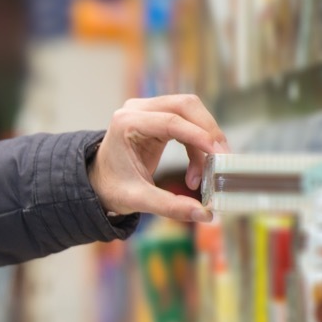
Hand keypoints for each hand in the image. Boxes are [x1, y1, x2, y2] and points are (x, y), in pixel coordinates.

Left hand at [88, 94, 227, 223]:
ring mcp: (147, 109)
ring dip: (206, 139)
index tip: (219, 155)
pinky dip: (198, 143)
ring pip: (191, 111)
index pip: (170, 121)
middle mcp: (136, 109)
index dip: (198, 136)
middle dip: (209, 132)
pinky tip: (196, 171)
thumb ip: (170, 206)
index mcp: (126, 123)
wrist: (99, 181)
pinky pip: (187, 122)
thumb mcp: (137, 200)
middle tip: (223, 160)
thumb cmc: (112, 188)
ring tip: (208, 172)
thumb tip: (205, 215)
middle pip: (186, 106)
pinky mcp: (157, 116)